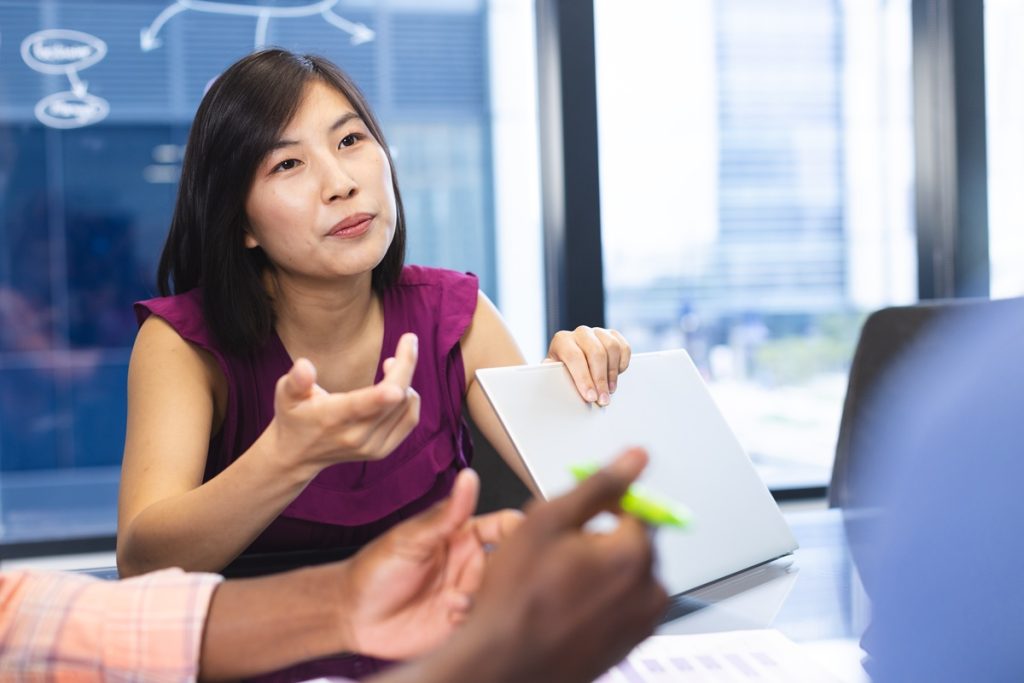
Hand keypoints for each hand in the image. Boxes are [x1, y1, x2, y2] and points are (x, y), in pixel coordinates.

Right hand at [268, 332, 420, 473]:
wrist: (297, 455)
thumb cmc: (294, 416)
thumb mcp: (286, 395)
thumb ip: (295, 380)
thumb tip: (304, 366)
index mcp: (332, 418)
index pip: (360, 405)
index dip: (382, 390)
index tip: (394, 363)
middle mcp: (355, 436)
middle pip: (393, 399)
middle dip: (405, 365)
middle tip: (409, 339)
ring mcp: (371, 446)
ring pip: (405, 406)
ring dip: (405, 378)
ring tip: (390, 364)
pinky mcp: (382, 450)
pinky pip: (409, 419)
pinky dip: (410, 398)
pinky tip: (398, 385)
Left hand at [338, 468, 523, 658]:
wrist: (351, 613)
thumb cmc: (375, 569)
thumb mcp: (411, 537)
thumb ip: (446, 513)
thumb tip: (468, 478)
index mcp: (463, 536)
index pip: (505, 526)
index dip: (521, 528)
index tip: (524, 534)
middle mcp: (469, 565)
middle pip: (510, 562)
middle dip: (508, 570)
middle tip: (489, 574)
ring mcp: (466, 594)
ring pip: (499, 593)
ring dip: (486, 596)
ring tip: (457, 599)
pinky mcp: (460, 623)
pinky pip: (483, 621)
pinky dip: (474, 618)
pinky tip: (452, 614)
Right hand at [439, 448, 667, 682]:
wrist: (502, 666)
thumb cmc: (515, 599)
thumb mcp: (548, 521)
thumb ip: (600, 485)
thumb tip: (637, 458)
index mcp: (635, 556)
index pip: (637, 508)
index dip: (602, 505)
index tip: (574, 516)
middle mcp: (650, 593)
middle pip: (634, 543)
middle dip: (601, 540)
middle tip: (556, 552)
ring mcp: (641, 625)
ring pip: (626, 576)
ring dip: (600, 571)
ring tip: (556, 582)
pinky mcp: (629, 646)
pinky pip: (620, 607)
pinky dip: (598, 600)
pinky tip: (563, 606)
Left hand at [546, 326, 630, 405]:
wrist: (571, 361)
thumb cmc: (562, 370)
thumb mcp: (552, 373)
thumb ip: (552, 375)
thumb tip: (551, 376)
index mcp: (562, 340)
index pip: (575, 357)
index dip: (583, 378)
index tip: (590, 397)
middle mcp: (580, 333)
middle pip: (596, 353)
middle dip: (600, 380)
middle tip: (602, 399)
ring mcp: (598, 332)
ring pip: (612, 348)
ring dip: (612, 373)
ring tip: (609, 390)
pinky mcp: (613, 335)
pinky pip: (623, 347)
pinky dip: (622, 363)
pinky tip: (615, 376)